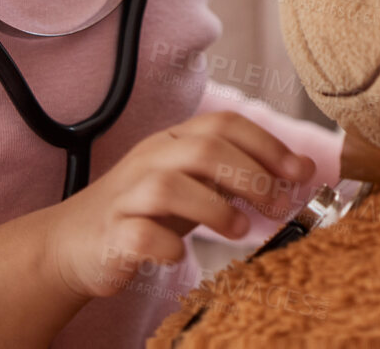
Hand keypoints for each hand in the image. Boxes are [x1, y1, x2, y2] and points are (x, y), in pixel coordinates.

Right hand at [43, 110, 317, 301]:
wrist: (76, 242)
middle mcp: (151, 158)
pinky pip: (139, 234)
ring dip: (214, 207)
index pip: (225, 124)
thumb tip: (303, 169)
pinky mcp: (111, 233)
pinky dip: (165, 245)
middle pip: (204, 149)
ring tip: (240, 230)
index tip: (301, 172)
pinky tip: (180, 254)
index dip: (268, 144)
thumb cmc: (150, 210)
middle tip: (277, 206)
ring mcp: (128, 194)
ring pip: (170, 185)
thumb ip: (242, 173)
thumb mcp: (197, 184)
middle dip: (250, 175)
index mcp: (175, 140)